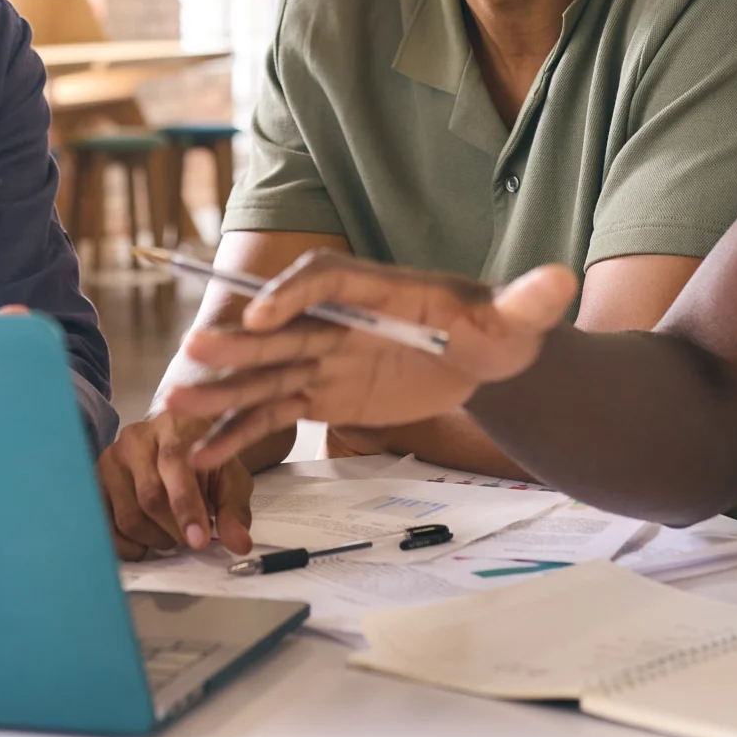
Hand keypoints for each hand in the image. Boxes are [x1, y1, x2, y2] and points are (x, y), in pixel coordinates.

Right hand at [97, 412, 254, 559]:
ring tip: (171, 533)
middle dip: (175, 530)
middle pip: (149, 497)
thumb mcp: (230, 479)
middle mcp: (136, 438)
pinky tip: (147, 540)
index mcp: (173, 427)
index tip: (199, 540)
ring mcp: (110, 460)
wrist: (174, 442)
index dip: (186, 507)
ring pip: (127, 517)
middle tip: (191, 538)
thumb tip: (239, 545)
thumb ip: (234, 510)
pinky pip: (106, 527)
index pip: (174, 465)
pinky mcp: (95, 483)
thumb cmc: (203, 461)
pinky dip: (130, 545)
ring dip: (155, 539)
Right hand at [159, 251, 578, 468]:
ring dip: (222, 388)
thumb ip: (532, 300)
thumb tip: (561, 280)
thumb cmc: (499, 329)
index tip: (265, 314)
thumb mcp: (519, 318)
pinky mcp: (320, 391)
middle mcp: (340, 318)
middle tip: (196, 346)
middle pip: (283, 326)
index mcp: (379, 289)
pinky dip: (236, 432)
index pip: (328, 281)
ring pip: (265, 372)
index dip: (294, 294)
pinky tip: (201, 455)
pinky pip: (271, 411)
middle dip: (241, 339)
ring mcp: (324, 356)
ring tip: (175, 407)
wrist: (485, 358)